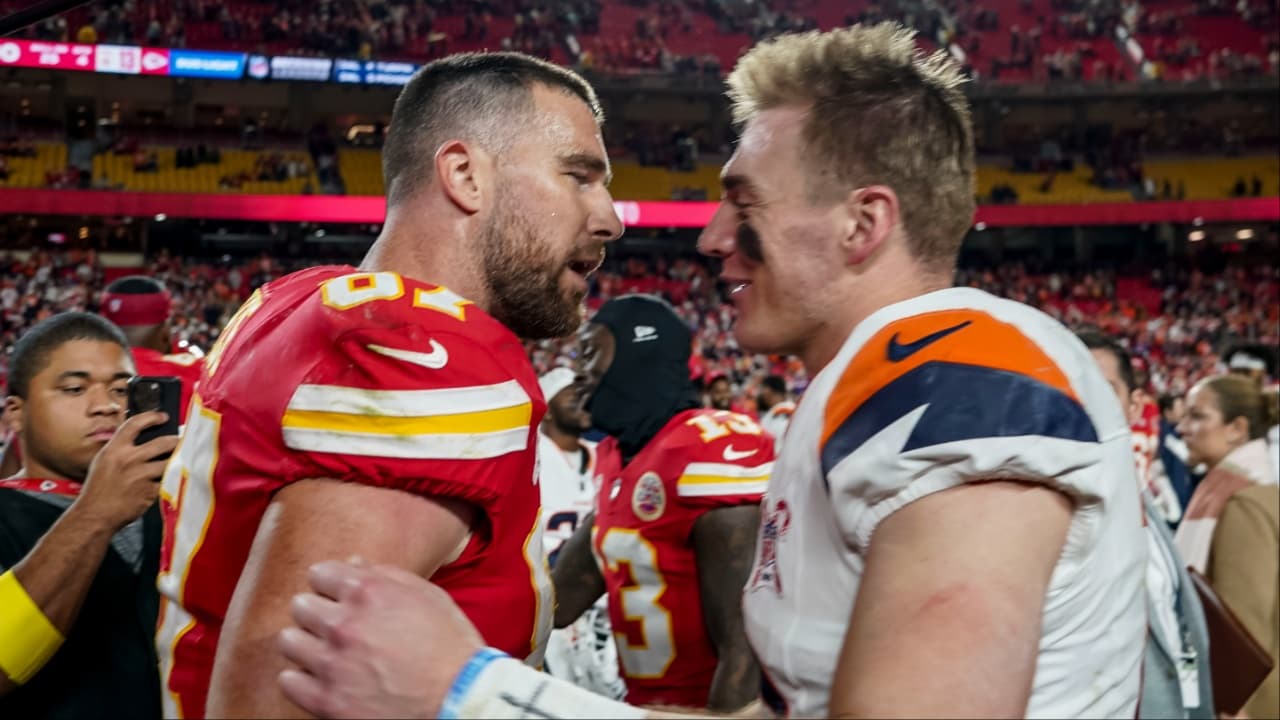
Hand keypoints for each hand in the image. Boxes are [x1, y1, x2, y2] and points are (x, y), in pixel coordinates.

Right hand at [73, 411, 177, 530]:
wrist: (95, 514)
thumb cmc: (98, 488)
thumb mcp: (103, 461)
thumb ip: (121, 448)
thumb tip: (143, 438)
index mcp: (114, 449)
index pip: (135, 424)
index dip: (152, 417)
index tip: (163, 417)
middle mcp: (129, 459)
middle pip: (163, 442)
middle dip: (177, 440)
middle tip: (183, 440)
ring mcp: (141, 475)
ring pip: (170, 462)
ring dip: (179, 460)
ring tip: (183, 458)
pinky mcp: (150, 491)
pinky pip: (168, 480)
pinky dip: (172, 479)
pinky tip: (174, 479)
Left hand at [278, 559, 483, 718]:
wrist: (460, 699)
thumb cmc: (450, 645)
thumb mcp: (428, 596)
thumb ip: (386, 575)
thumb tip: (353, 563)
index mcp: (368, 592)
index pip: (319, 573)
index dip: (331, 584)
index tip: (338, 595)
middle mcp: (344, 624)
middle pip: (300, 605)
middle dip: (316, 611)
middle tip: (334, 625)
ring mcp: (332, 664)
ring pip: (289, 641)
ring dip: (305, 643)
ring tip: (326, 651)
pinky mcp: (327, 701)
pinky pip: (288, 681)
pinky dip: (302, 678)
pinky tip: (322, 677)